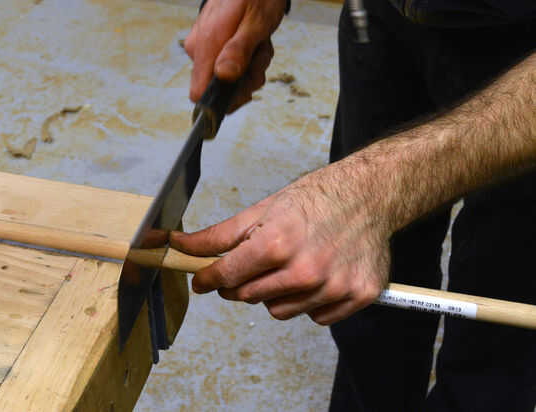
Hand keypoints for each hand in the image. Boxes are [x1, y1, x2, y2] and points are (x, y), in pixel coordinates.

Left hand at [170, 164, 391, 324]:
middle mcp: (305, 271)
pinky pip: (316, 317)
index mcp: (276, 244)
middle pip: (249, 298)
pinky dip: (310, 302)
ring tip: (293, 265)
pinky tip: (319, 276)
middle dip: (244, 282)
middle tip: (257, 262)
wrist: (368, 194)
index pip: (226, 277)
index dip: (208, 279)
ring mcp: (333, 287)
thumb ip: (219, 235)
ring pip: (280, 312)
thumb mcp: (262, 210)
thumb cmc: (315, 198)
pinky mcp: (357, 297)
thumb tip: (180, 244)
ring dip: (277, 294)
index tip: (203, 280)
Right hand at [185, 0, 286, 111]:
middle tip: (259, 55)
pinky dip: (247, 61)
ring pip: (229, 79)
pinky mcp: (212, 49)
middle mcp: (199, 49)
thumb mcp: (256, 22)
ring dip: (251, 68)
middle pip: (220, 89)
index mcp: (206, 44)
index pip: (200, 93)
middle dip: (247, 79)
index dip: (223, 99)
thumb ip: (239, 50)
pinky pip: (230, 68)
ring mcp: (204, 49)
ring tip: (258, 44)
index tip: (245, 87)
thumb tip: (223, 76)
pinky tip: (253, 44)